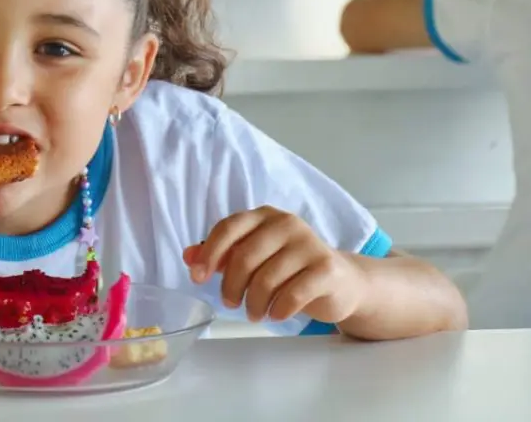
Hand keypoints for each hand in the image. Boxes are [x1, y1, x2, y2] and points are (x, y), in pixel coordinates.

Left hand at [184, 206, 367, 325]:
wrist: (341, 281)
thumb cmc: (290, 268)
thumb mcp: (255, 256)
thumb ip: (222, 254)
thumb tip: (189, 256)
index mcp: (264, 216)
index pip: (228, 228)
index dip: (209, 254)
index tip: (197, 278)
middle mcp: (286, 223)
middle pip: (244, 257)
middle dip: (231, 286)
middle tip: (229, 303)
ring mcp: (308, 244)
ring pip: (266, 279)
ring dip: (254, 303)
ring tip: (254, 313)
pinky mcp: (326, 268)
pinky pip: (292, 294)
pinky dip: (278, 310)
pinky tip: (276, 314)